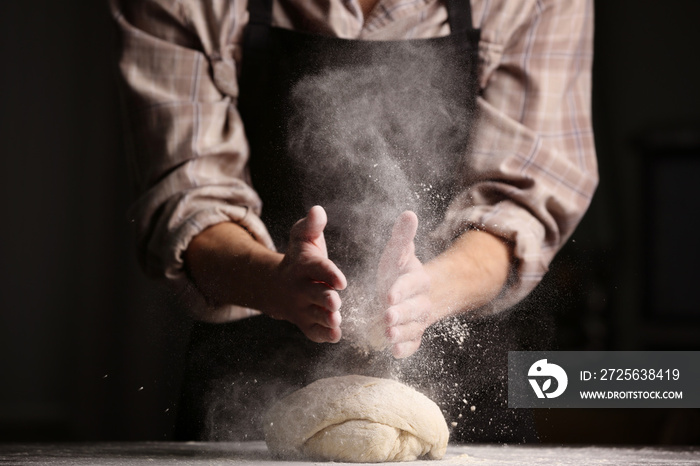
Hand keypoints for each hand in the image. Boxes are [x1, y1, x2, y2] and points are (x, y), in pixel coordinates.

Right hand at [270, 206, 346, 342]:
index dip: (329, 273)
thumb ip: (311, 225)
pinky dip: (322, 336)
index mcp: (303, 265)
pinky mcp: (304, 322)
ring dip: (325, 319)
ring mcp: (301, 307)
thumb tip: (317, 210)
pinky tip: (335, 336)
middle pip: (315, 294)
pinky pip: (312, 332)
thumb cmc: (299, 258)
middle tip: (335, 303)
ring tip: (336, 320)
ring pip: (314, 315)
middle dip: (325, 299)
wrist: (276, 285)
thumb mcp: (302, 238)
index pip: (317, 268)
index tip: (341, 280)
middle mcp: (300, 288)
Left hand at [376, 211, 431, 357]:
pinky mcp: (414, 335)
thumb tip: (409, 213)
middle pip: (414, 309)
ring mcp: (419, 320)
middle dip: (401, 314)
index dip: (401, 290)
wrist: (413, 294)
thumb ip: (403, 237)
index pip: (411, 284)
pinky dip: (405, 349)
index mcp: (418, 279)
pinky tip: (394, 352)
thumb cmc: (399, 271)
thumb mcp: (399, 253)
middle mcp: (421, 302)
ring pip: (413, 328)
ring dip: (401, 333)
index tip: (388, 295)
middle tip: (387, 317)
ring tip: (387, 335)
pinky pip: (413, 344)